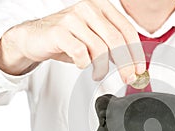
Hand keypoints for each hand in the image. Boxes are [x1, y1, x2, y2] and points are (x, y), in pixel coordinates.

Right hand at [0, 0, 145, 83]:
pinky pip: (81, 53)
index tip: (139, 69)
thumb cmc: (67, 39)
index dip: (136, 52)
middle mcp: (88, 8)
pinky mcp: (59, 31)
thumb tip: (132, 66)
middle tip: (127, 78)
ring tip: (98, 74)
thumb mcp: (94, 39)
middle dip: (126, 64)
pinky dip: (84, 64)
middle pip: (117, 41)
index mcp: (101, 7)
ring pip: (100, 49)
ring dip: (102, 68)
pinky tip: (81, 65)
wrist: (34, 38)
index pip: (127, 30)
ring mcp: (73, 18)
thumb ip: (113, 47)